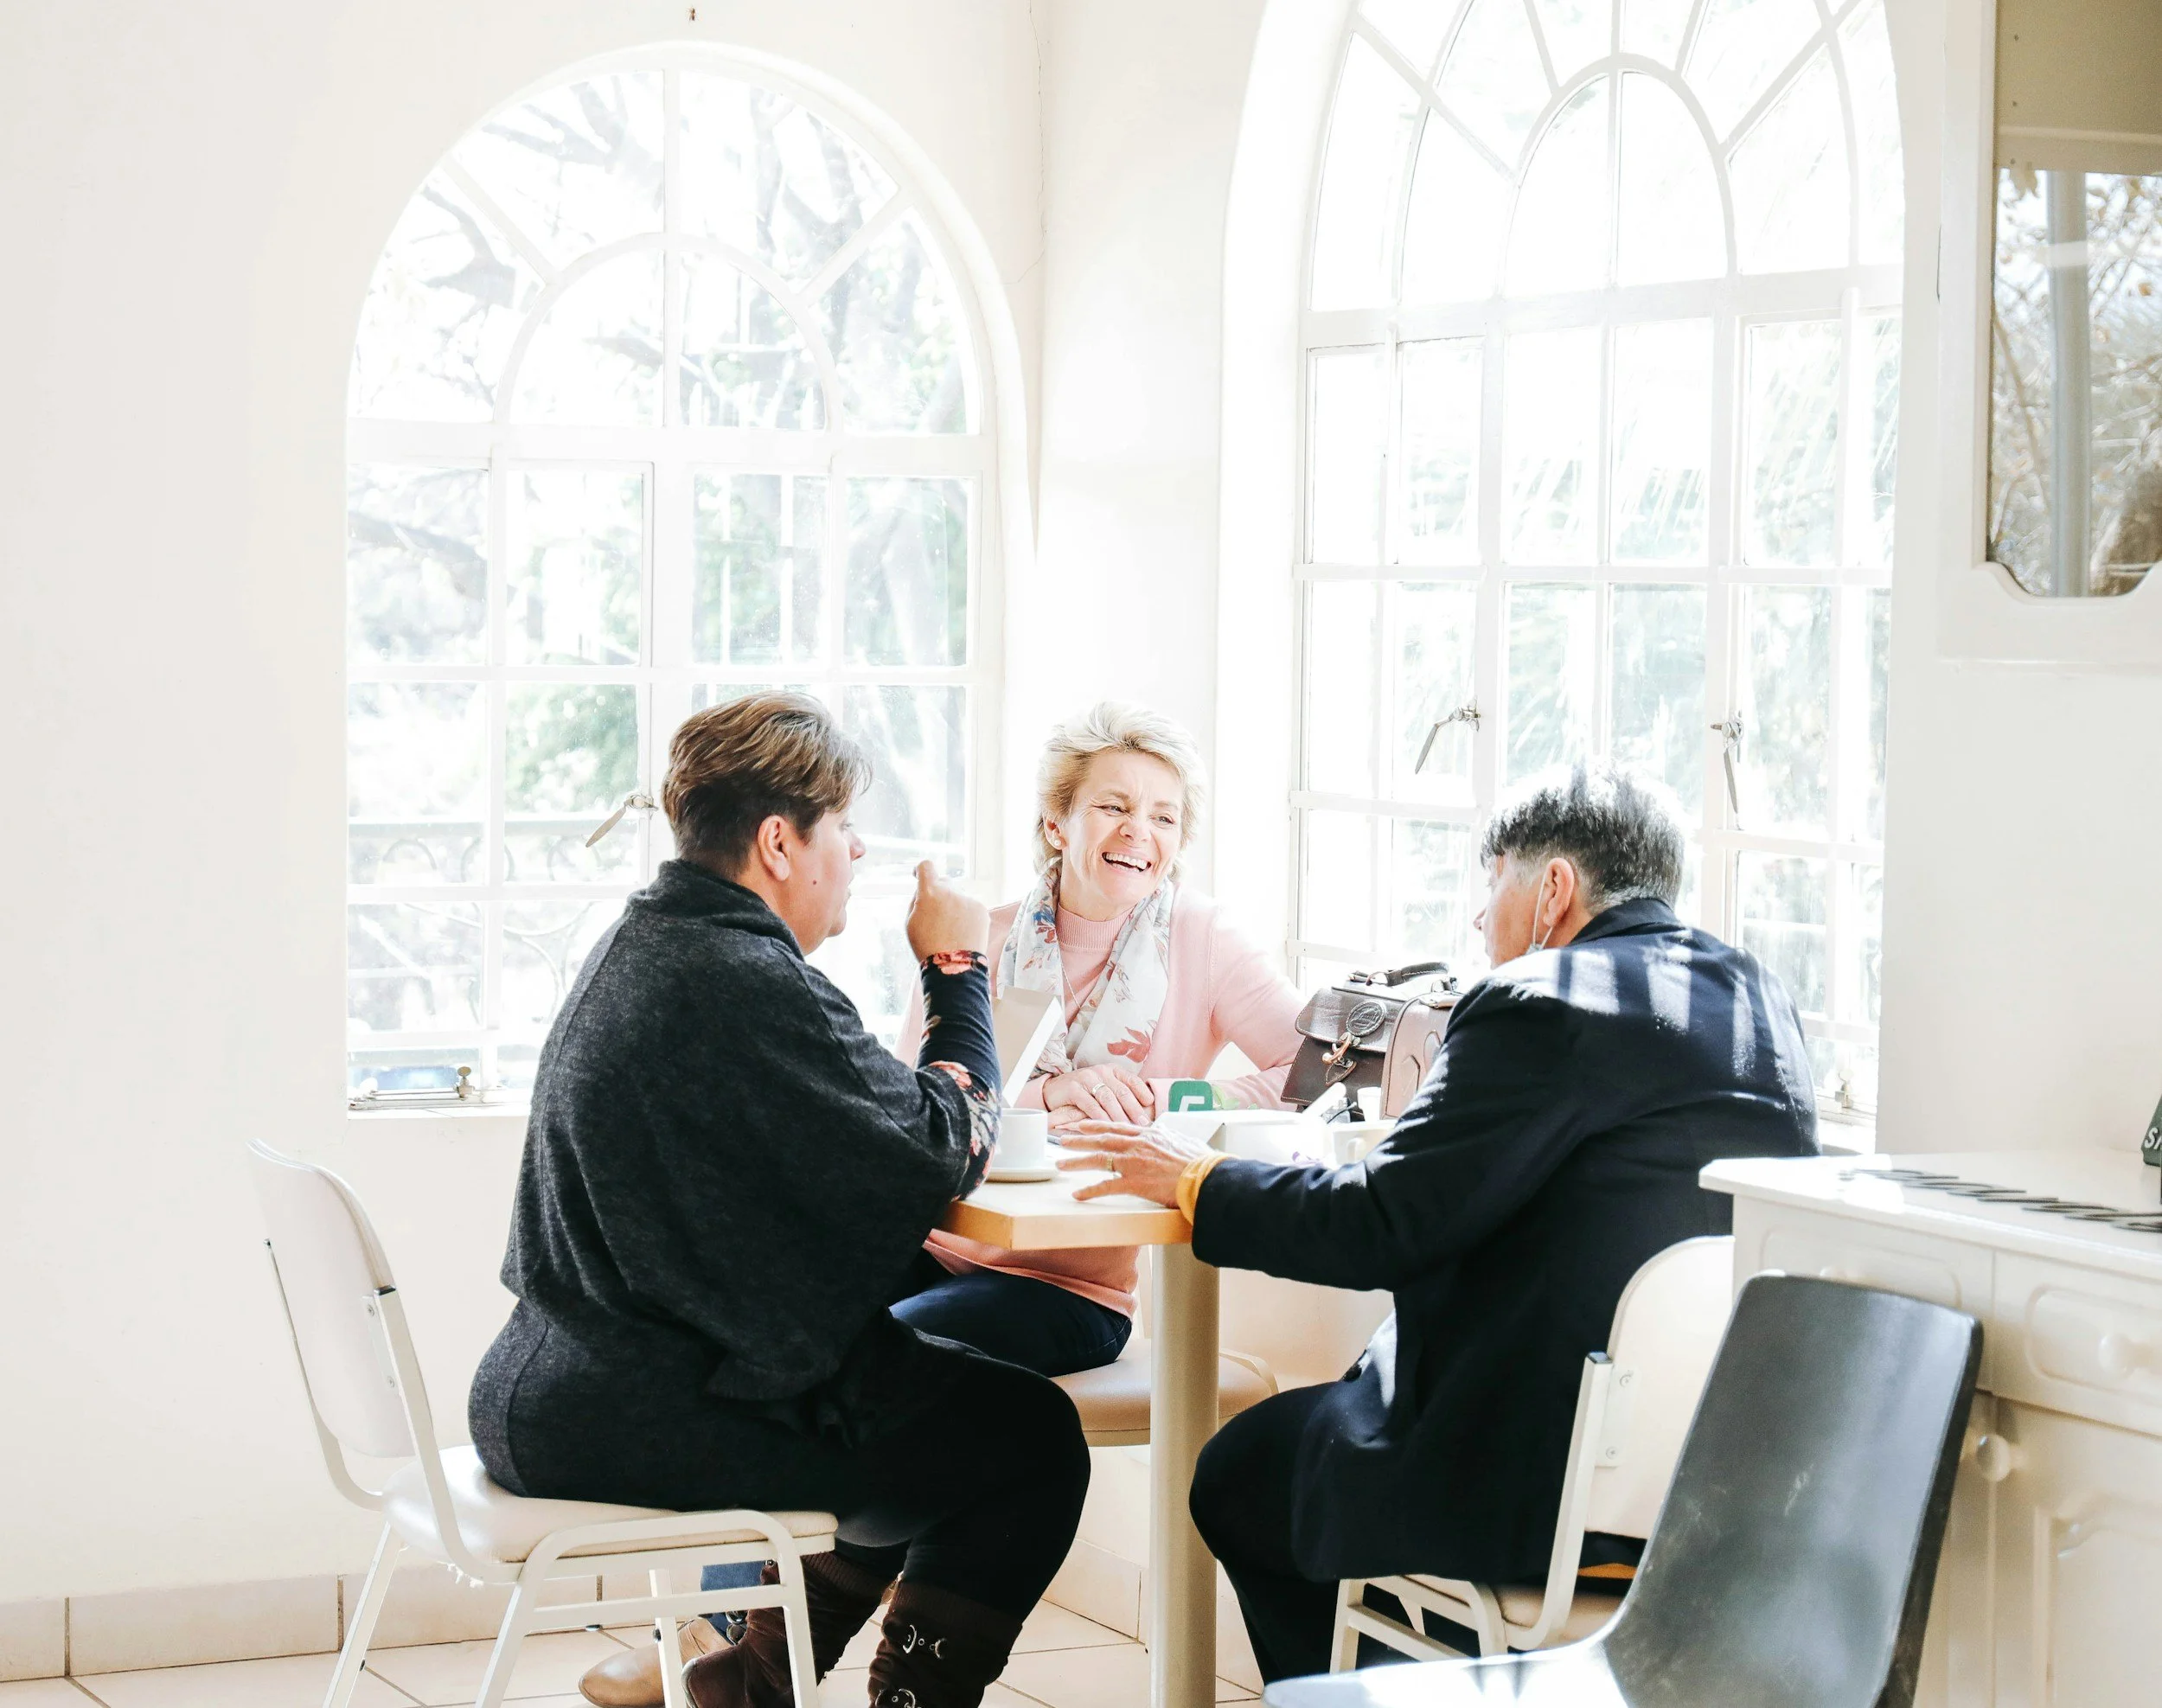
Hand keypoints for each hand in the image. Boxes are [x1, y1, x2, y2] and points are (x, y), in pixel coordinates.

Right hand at [905, 859, 988, 961]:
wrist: (954, 966)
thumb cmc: (927, 946)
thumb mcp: (911, 923)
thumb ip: (917, 901)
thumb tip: (925, 890)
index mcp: (930, 893)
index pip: (926, 867)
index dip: (921, 869)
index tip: (919, 874)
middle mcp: (951, 891)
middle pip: (944, 883)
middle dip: (938, 894)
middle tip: (935, 916)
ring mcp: (968, 900)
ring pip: (958, 897)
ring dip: (953, 907)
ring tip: (950, 931)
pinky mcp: (981, 909)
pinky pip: (970, 907)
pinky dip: (965, 916)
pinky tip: (961, 933)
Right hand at [1042, 1064, 1155, 1124]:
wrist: (1054, 1091)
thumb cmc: (1084, 1093)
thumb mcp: (1104, 1089)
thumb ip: (1120, 1096)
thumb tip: (1142, 1113)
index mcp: (1113, 1070)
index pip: (1132, 1080)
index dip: (1142, 1092)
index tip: (1151, 1106)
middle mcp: (1102, 1071)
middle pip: (1122, 1091)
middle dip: (1134, 1109)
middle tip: (1143, 1123)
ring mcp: (1087, 1078)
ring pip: (1108, 1098)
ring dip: (1119, 1115)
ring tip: (1128, 1128)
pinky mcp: (1074, 1089)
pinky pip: (1091, 1105)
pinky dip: (1100, 1117)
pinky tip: (1107, 1126)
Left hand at [1057, 1122, 1209, 1206]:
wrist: (1206, 1176)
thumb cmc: (1202, 1163)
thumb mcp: (1185, 1142)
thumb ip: (1172, 1138)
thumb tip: (1170, 1135)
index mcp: (1150, 1135)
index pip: (1117, 1127)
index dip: (1097, 1125)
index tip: (1082, 1125)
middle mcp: (1138, 1145)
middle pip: (1102, 1139)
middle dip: (1079, 1139)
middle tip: (1062, 1139)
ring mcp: (1134, 1163)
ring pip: (1098, 1159)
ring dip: (1077, 1161)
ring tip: (1060, 1163)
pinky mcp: (1135, 1182)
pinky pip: (1106, 1187)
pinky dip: (1090, 1191)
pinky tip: (1078, 1194)